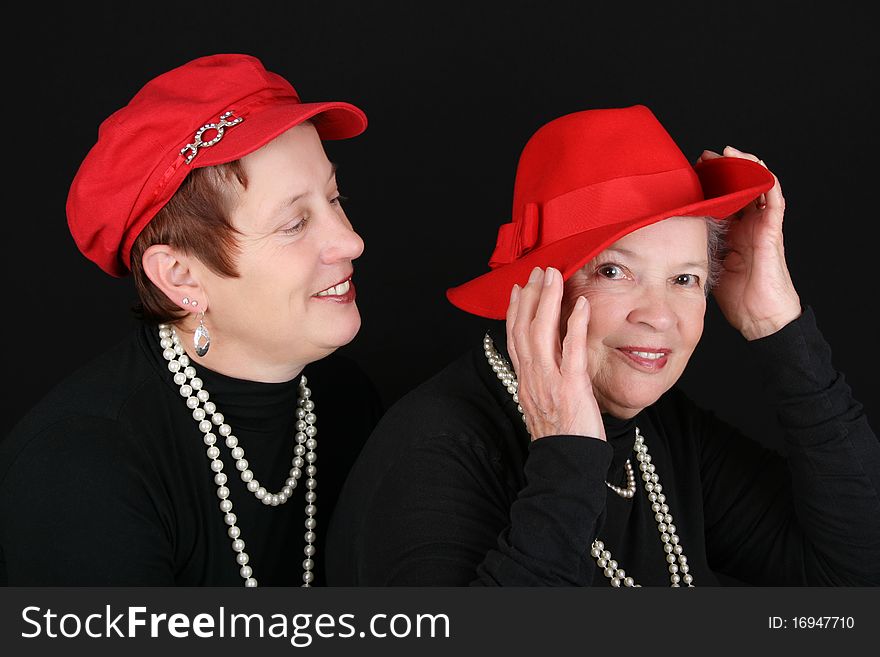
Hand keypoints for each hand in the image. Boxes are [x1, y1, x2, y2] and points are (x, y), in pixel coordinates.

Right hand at [505, 266, 605, 440]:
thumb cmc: (561, 440)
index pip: (514, 339)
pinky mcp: (571, 387)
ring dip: (547, 300)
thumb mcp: (545, 406)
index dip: (515, 311)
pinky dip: (574, 324)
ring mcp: (549, 381)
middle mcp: (532, 378)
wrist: (565, 467)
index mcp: (526, 382)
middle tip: (537, 272)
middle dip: (529, 297)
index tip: (519, 290)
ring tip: (554, 276)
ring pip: (541, 333)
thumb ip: (543, 382)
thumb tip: (547, 363)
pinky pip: (571, 349)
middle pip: (523, 329)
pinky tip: (581, 304)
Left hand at [697, 146, 801, 339]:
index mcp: (732, 232)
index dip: (708, 184)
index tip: (688, 171)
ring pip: (757, 187)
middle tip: (704, 157)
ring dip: (745, 168)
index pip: (721, 200)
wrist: (760, 317)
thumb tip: (665, 242)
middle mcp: (747, 225)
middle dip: (723, 170)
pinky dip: (766, 182)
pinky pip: (774, 201)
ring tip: (728, 154)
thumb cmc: (737, 296)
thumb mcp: (707, 265)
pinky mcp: (772, 231)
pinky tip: (755, 168)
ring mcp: (762, 226)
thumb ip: (694, 250)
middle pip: (738, 188)